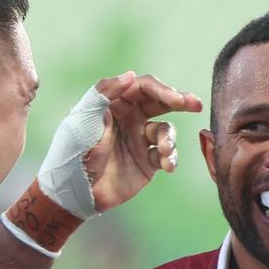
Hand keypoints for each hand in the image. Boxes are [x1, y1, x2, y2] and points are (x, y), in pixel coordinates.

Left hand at [86, 72, 202, 212]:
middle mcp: (130, 119)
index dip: (162, 90)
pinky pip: (166, 155)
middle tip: (195, 105)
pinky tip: (167, 165)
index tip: (176, 100)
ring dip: (169, 139)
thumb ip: (104, 93)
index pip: (143, 88)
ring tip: (164, 151)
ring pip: (166, 131)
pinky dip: (170, 158)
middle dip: (180, 102)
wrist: (74, 193)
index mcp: (114, 104)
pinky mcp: (147, 163)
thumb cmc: (73, 152)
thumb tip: (131, 75)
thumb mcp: (83, 118)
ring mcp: (139, 140)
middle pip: (161, 103)